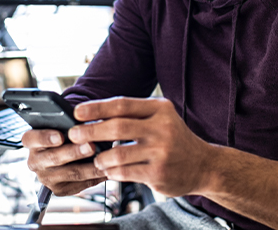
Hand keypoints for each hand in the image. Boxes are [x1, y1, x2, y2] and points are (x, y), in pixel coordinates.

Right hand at [20, 128, 107, 195]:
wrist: (65, 150)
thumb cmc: (65, 131)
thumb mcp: (62, 123)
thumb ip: (68, 123)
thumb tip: (84, 122)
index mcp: (31, 141)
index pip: (31, 138)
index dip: (45, 137)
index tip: (60, 136)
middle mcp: (35, 161)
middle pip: (53, 158)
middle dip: (74, 152)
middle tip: (91, 146)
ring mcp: (46, 178)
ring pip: (70, 173)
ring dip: (89, 167)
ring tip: (104, 159)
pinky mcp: (59, 189)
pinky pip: (80, 184)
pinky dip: (95, 177)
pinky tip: (107, 169)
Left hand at [68, 97, 214, 196]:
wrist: (203, 164)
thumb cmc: (174, 138)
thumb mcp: (160, 117)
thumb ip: (133, 115)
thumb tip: (93, 115)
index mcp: (160, 109)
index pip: (122, 105)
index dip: (96, 108)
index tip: (77, 112)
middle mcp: (162, 128)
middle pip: (117, 128)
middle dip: (90, 131)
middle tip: (74, 135)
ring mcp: (161, 152)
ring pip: (118, 154)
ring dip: (100, 157)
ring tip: (96, 158)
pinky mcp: (158, 173)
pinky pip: (125, 172)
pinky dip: (112, 171)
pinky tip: (109, 170)